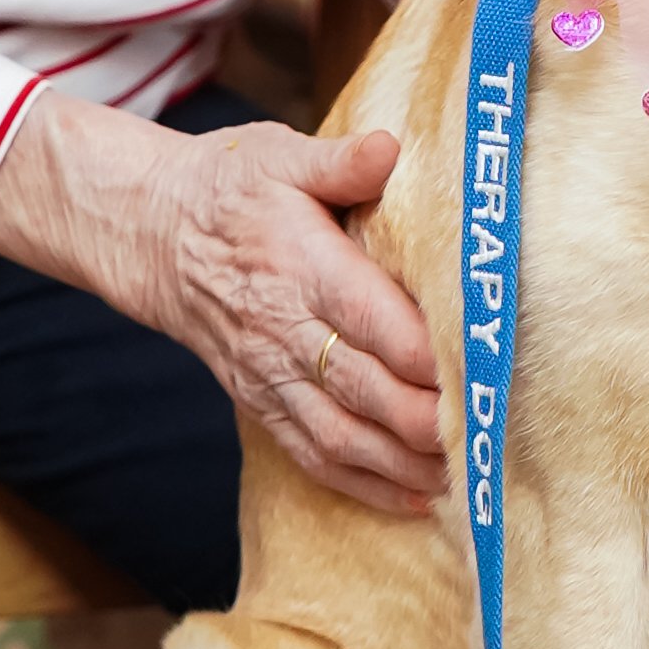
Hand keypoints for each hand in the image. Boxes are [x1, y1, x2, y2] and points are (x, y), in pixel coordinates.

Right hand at [0, 91, 450, 513]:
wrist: (155, 237)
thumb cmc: (229, 191)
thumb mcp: (276, 155)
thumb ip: (337, 161)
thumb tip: (387, 150)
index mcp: (301, 267)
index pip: (373, 322)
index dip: (428, 354)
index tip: (483, 369)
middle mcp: (285, 331)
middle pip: (367, 391)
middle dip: (430, 421)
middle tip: (493, 434)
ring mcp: (270, 376)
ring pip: (343, 437)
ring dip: (406, 463)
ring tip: (468, 475)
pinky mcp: (262, 402)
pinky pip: (314, 456)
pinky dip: (367, 484)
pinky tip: (416, 497)